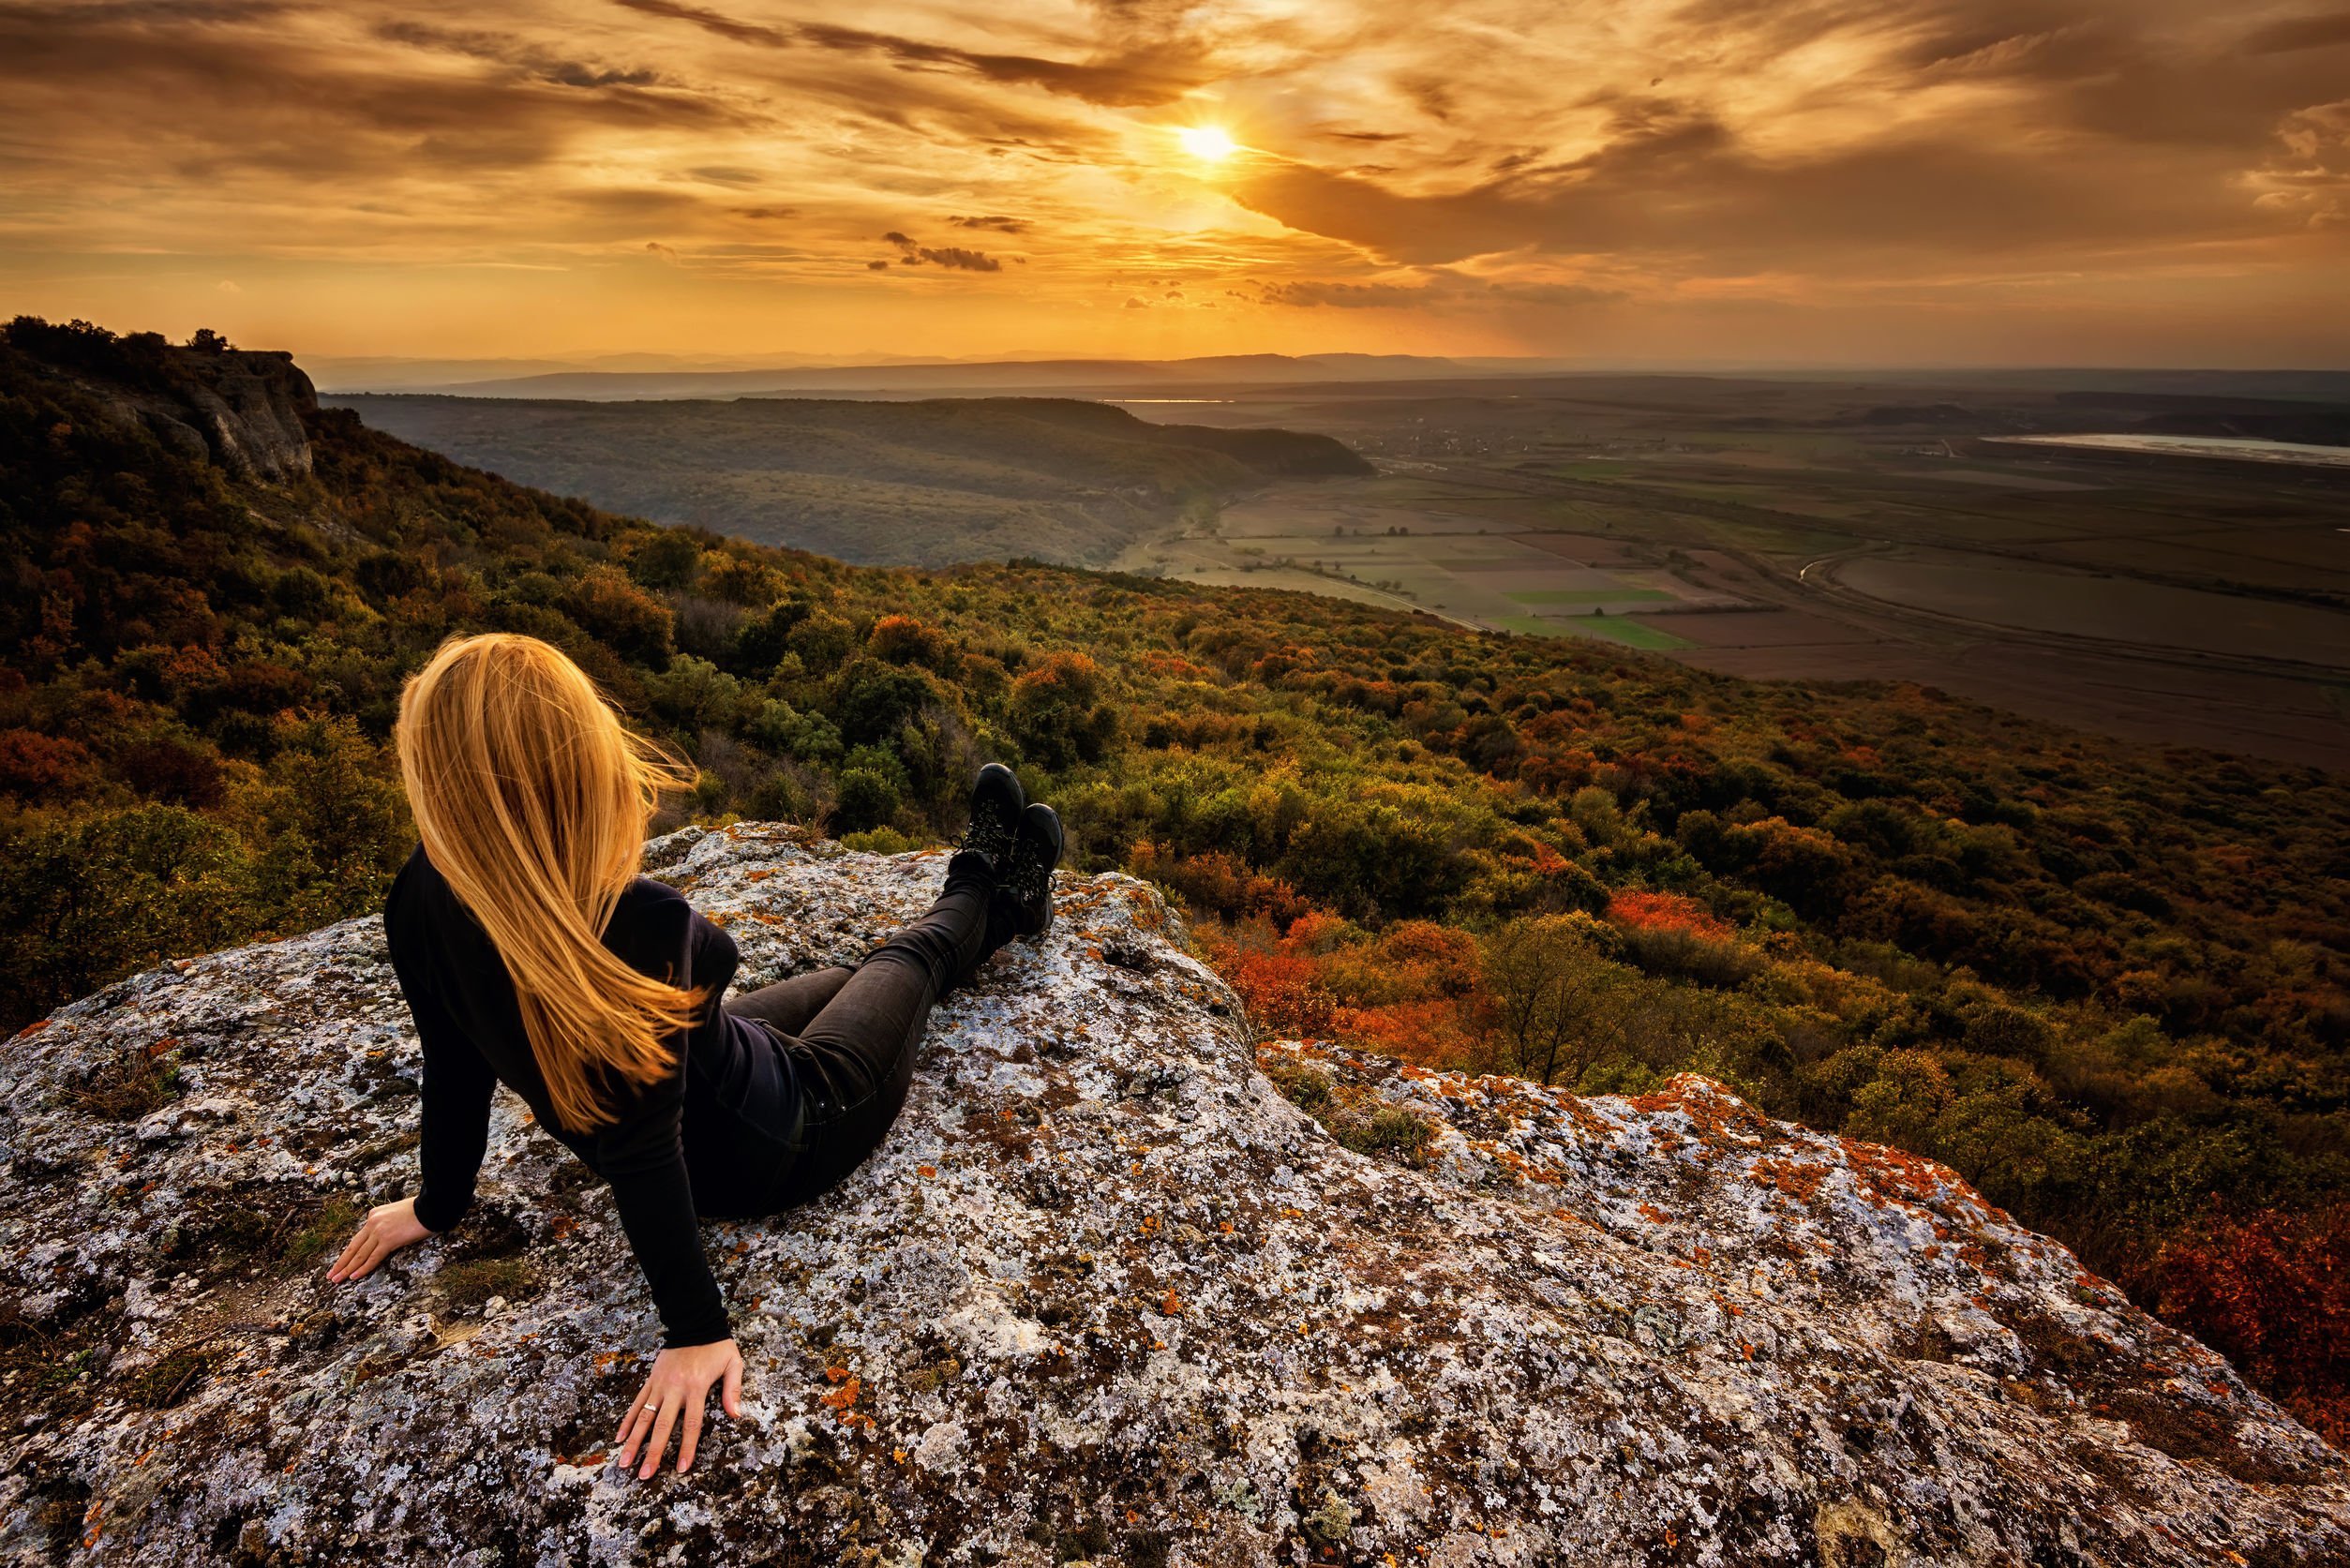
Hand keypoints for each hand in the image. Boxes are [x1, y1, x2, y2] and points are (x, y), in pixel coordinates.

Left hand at [326, 1196, 432, 1282]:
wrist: (431, 1207)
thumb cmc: (419, 1210)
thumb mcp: (396, 1213)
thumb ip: (386, 1223)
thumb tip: (385, 1237)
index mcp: (373, 1214)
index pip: (359, 1238)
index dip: (348, 1253)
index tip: (341, 1262)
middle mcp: (372, 1222)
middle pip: (353, 1247)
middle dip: (341, 1263)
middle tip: (331, 1275)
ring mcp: (379, 1231)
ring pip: (359, 1255)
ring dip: (346, 1269)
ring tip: (336, 1279)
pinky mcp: (389, 1240)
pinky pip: (373, 1258)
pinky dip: (363, 1268)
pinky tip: (353, 1276)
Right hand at [615, 1340, 743, 1477]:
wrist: (694, 1322)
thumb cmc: (717, 1346)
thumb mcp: (733, 1364)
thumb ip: (733, 1390)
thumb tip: (736, 1415)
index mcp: (697, 1387)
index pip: (691, 1424)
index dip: (686, 1447)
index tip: (681, 1469)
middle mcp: (675, 1389)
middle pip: (662, 1426)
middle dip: (653, 1453)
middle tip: (644, 1475)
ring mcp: (660, 1385)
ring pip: (644, 1417)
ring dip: (633, 1442)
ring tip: (624, 1463)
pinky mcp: (651, 1380)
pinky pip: (637, 1403)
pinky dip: (627, 1421)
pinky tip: (619, 1438)